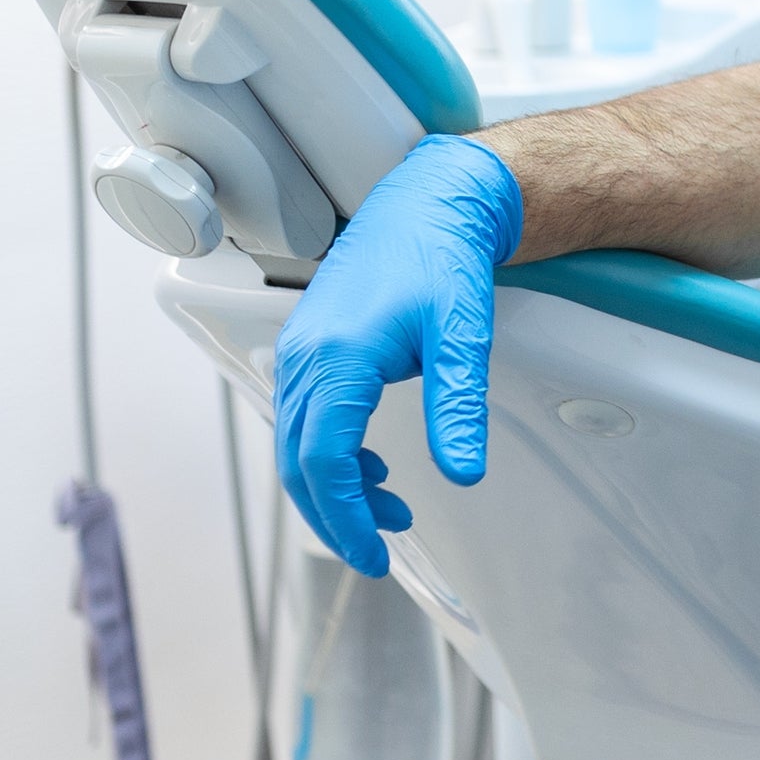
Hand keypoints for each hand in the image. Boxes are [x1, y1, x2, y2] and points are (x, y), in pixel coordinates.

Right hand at [271, 135, 521, 576]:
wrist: (428, 203)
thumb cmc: (443, 260)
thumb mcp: (463, 337)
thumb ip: (459, 407)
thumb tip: (463, 473)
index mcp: (338, 358)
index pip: (324, 462)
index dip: (347, 518)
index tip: (377, 555)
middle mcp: (305, 358)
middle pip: (297, 463)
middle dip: (335, 517)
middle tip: (379, 553)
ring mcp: (300, 353)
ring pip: (295, 444)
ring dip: (334, 488)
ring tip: (392, 510)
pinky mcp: (308, 350)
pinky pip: (302, 419)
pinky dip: (330, 456)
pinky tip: (372, 467)